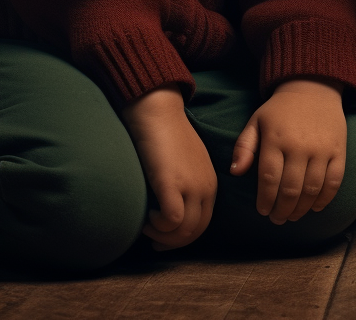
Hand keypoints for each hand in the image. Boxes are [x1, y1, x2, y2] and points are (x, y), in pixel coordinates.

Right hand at [121, 84, 216, 250]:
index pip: (203, 223)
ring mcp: (191, 185)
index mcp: (209, 183)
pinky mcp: (173, 183)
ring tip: (146, 223)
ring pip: (185, 231)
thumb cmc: (166, 136)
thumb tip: (171, 211)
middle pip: (196, 231)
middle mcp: (205, 186)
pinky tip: (147, 214)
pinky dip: (158, 225)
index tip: (163, 236)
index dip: (182, 237)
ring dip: (162, 234)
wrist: (158, 113)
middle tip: (152, 237)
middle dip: (173, 242)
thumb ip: (185, 184)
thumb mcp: (185, 164)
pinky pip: (172, 221)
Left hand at [230, 78, 345, 223]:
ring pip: (312, 189)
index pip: (269, 180)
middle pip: (291, 189)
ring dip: (301, 209)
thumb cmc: (280, 109)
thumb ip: (243, 147)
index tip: (263, 211)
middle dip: (282, 211)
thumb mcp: (256, 121)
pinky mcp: (339, 150)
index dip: (265, 201)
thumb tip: (235, 172)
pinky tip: (315, 207)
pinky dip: (324, 199)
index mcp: (276, 140)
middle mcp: (300, 146)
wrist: (313, 87)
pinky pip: (334, 181)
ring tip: (293, 216)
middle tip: (277, 219)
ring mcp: (322, 149)